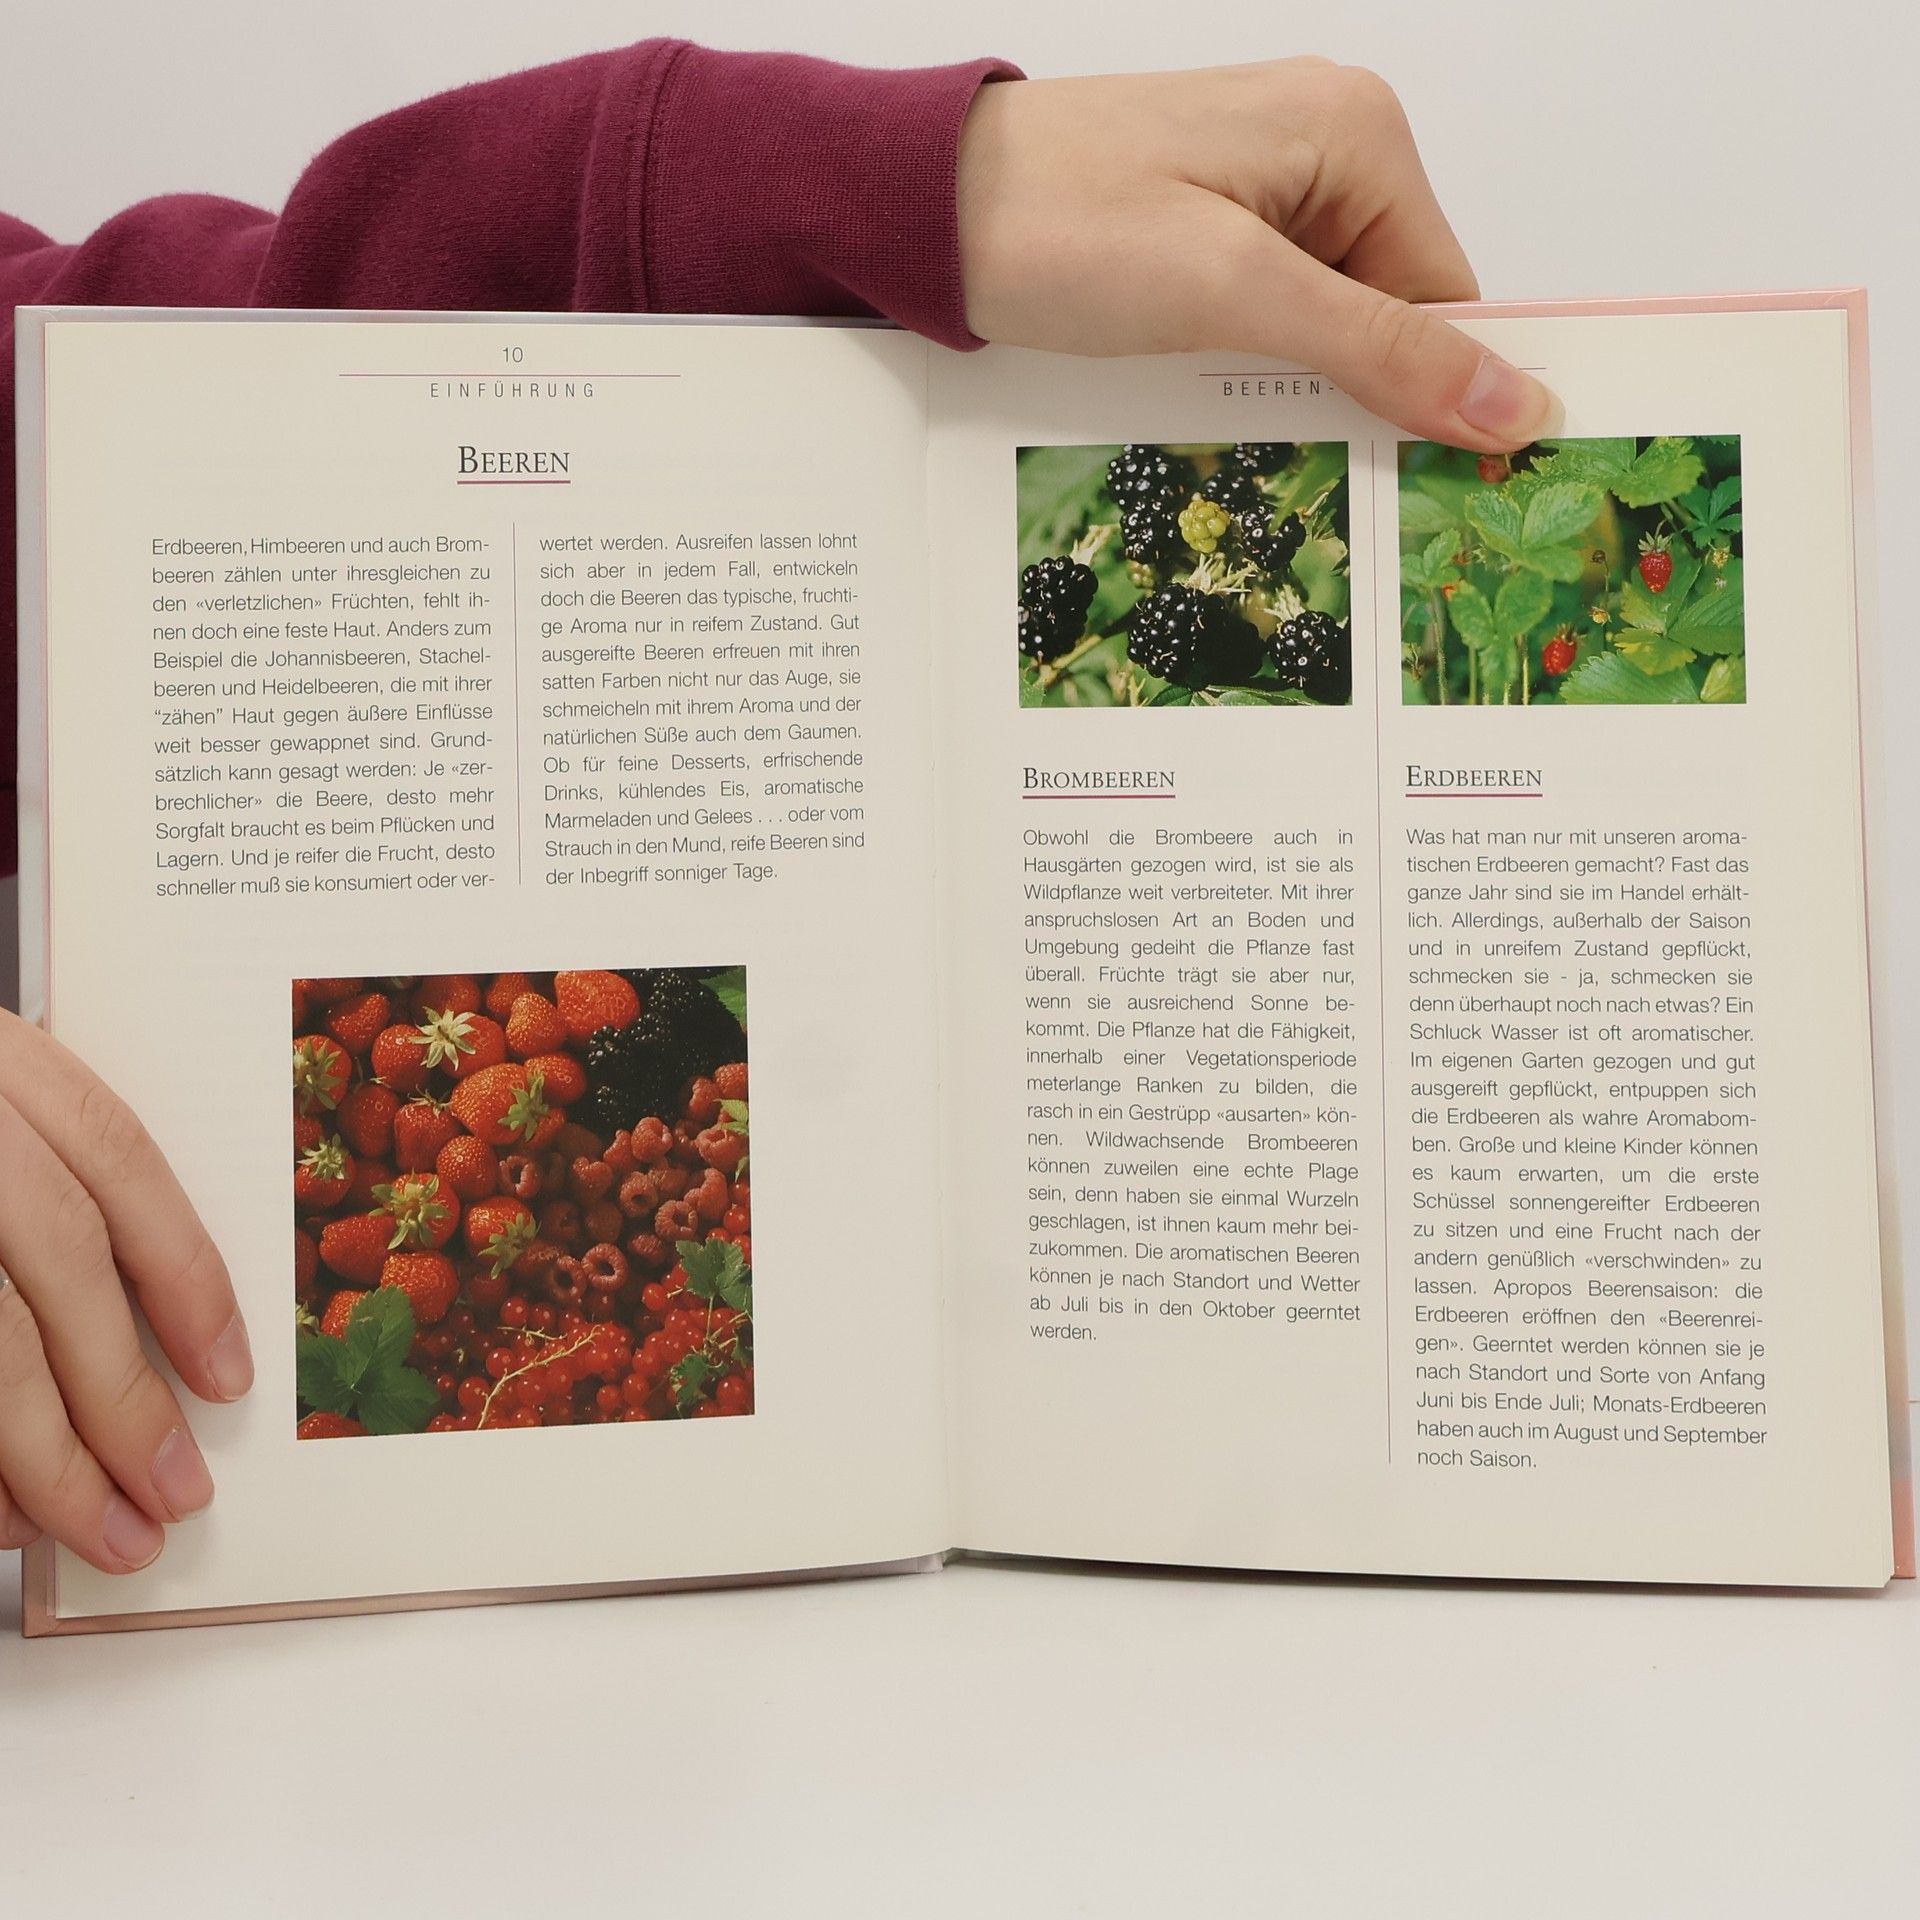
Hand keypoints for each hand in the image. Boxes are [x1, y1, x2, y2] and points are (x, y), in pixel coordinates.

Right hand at [0, 1011, 249, 1570]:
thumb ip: (53, 1195)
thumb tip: (164, 1341)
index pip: (117, 1159)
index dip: (186, 1275)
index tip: (228, 1376)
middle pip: (58, 1257)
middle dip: (124, 1393)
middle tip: (176, 1489)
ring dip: (45, 1453)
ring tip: (101, 1527)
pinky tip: (3, 1510)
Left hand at [956, 59, 1554, 449]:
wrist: (925, 211)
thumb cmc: (1060, 224)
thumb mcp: (1234, 293)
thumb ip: (1377, 349)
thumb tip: (1511, 401)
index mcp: (1359, 134)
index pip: (1447, 295)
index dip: (1433, 391)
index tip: (1417, 482)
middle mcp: (1327, 146)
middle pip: (1392, 312)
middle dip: (1352, 390)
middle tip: (1297, 453)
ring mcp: (1266, 185)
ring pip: (1327, 323)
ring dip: (1291, 384)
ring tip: (1223, 403)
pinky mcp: (1212, 225)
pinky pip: (1270, 313)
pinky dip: (1248, 365)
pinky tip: (1203, 386)